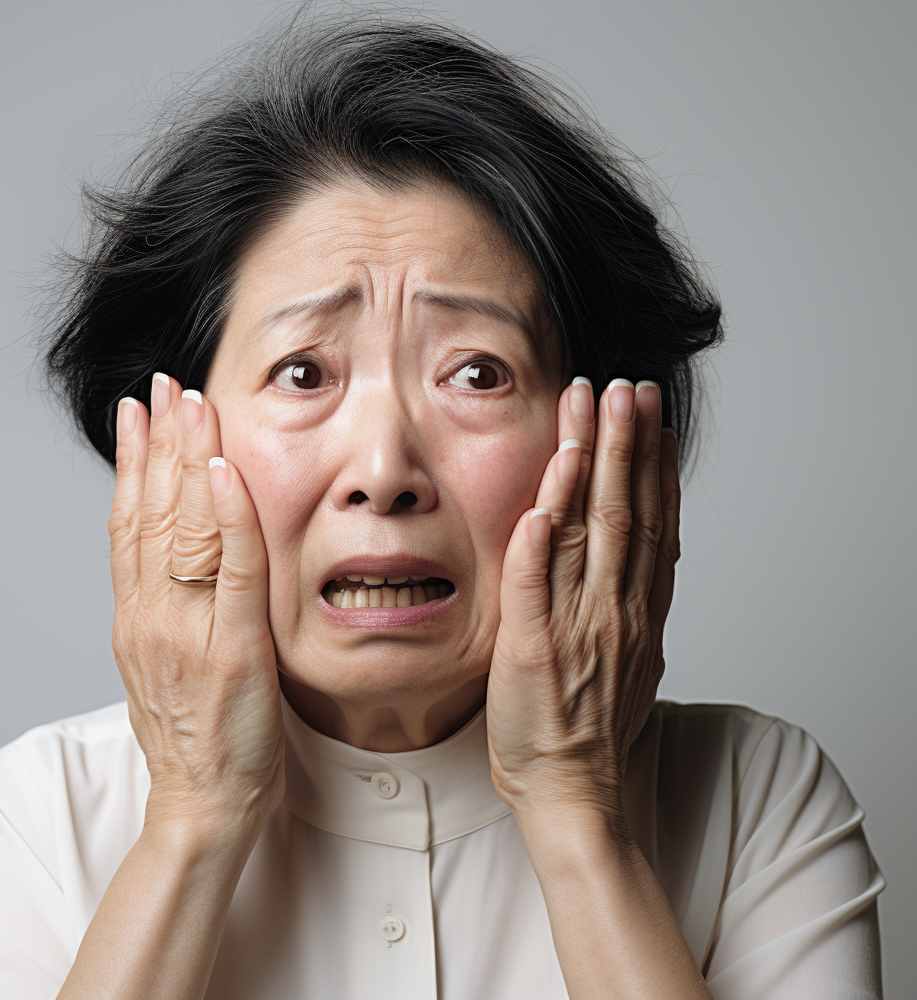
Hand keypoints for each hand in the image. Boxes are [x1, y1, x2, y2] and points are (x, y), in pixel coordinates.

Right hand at [108, 373, 283, 843]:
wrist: (205, 800)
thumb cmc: (196, 730)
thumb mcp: (167, 657)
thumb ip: (168, 601)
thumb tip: (178, 549)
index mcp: (137, 614)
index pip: (130, 522)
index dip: (133, 464)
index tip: (138, 413)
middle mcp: (152, 614)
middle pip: (151, 513)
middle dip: (159, 443)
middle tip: (164, 385)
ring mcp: (188, 629)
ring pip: (184, 529)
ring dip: (186, 460)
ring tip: (188, 404)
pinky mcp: (233, 647)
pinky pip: (231, 570)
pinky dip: (228, 516)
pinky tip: (224, 470)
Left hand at [485, 377, 678, 828]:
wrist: (577, 793)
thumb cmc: (595, 726)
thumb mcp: (629, 654)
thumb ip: (631, 598)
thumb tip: (643, 552)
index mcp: (636, 609)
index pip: (650, 521)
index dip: (651, 464)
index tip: (652, 418)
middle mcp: (614, 610)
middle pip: (625, 513)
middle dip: (626, 446)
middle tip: (628, 391)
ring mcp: (575, 628)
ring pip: (586, 535)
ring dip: (590, 471)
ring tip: (592, 415)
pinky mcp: (532, 650)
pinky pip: (534, 589)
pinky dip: (538, 545)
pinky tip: (542, 501)